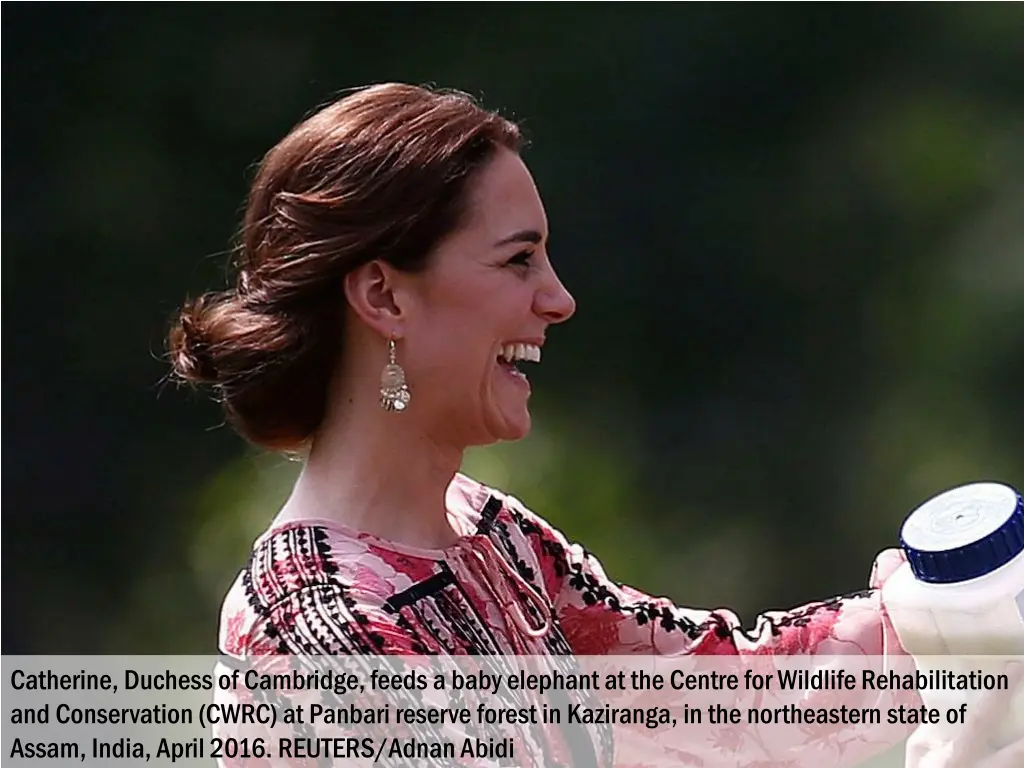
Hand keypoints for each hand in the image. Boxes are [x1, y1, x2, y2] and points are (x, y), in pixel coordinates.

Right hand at [905, 663, 1023, 767]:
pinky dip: (1017, 752)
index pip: (982, 719)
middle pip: (1018, 751)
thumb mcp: (918, 751)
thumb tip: (947, 700)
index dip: (1000, 693)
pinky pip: (1014, 765)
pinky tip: (1018, 738)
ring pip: (1020, 761)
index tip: (1014, 668)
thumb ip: (932, 727)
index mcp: (957, 756)